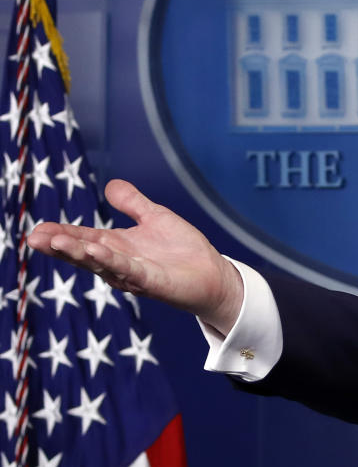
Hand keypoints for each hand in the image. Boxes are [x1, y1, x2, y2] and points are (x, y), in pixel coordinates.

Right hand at [27, 179, 242, 332]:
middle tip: (35, 238)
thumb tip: (110, 184)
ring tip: (58, 242)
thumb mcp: (155, 218)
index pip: (82, 238)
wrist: (213, 273)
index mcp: (116, 246)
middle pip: (83, 254)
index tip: (37, 230)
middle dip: (60, 246)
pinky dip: (112, 261)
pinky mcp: (152, 282)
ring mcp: (134, 274)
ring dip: (79, 253)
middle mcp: (119, 262)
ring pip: (101, 263)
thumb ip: (133, 203)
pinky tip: (97, 251)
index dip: (60, 234)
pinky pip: (129, 270)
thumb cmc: (183, 249)